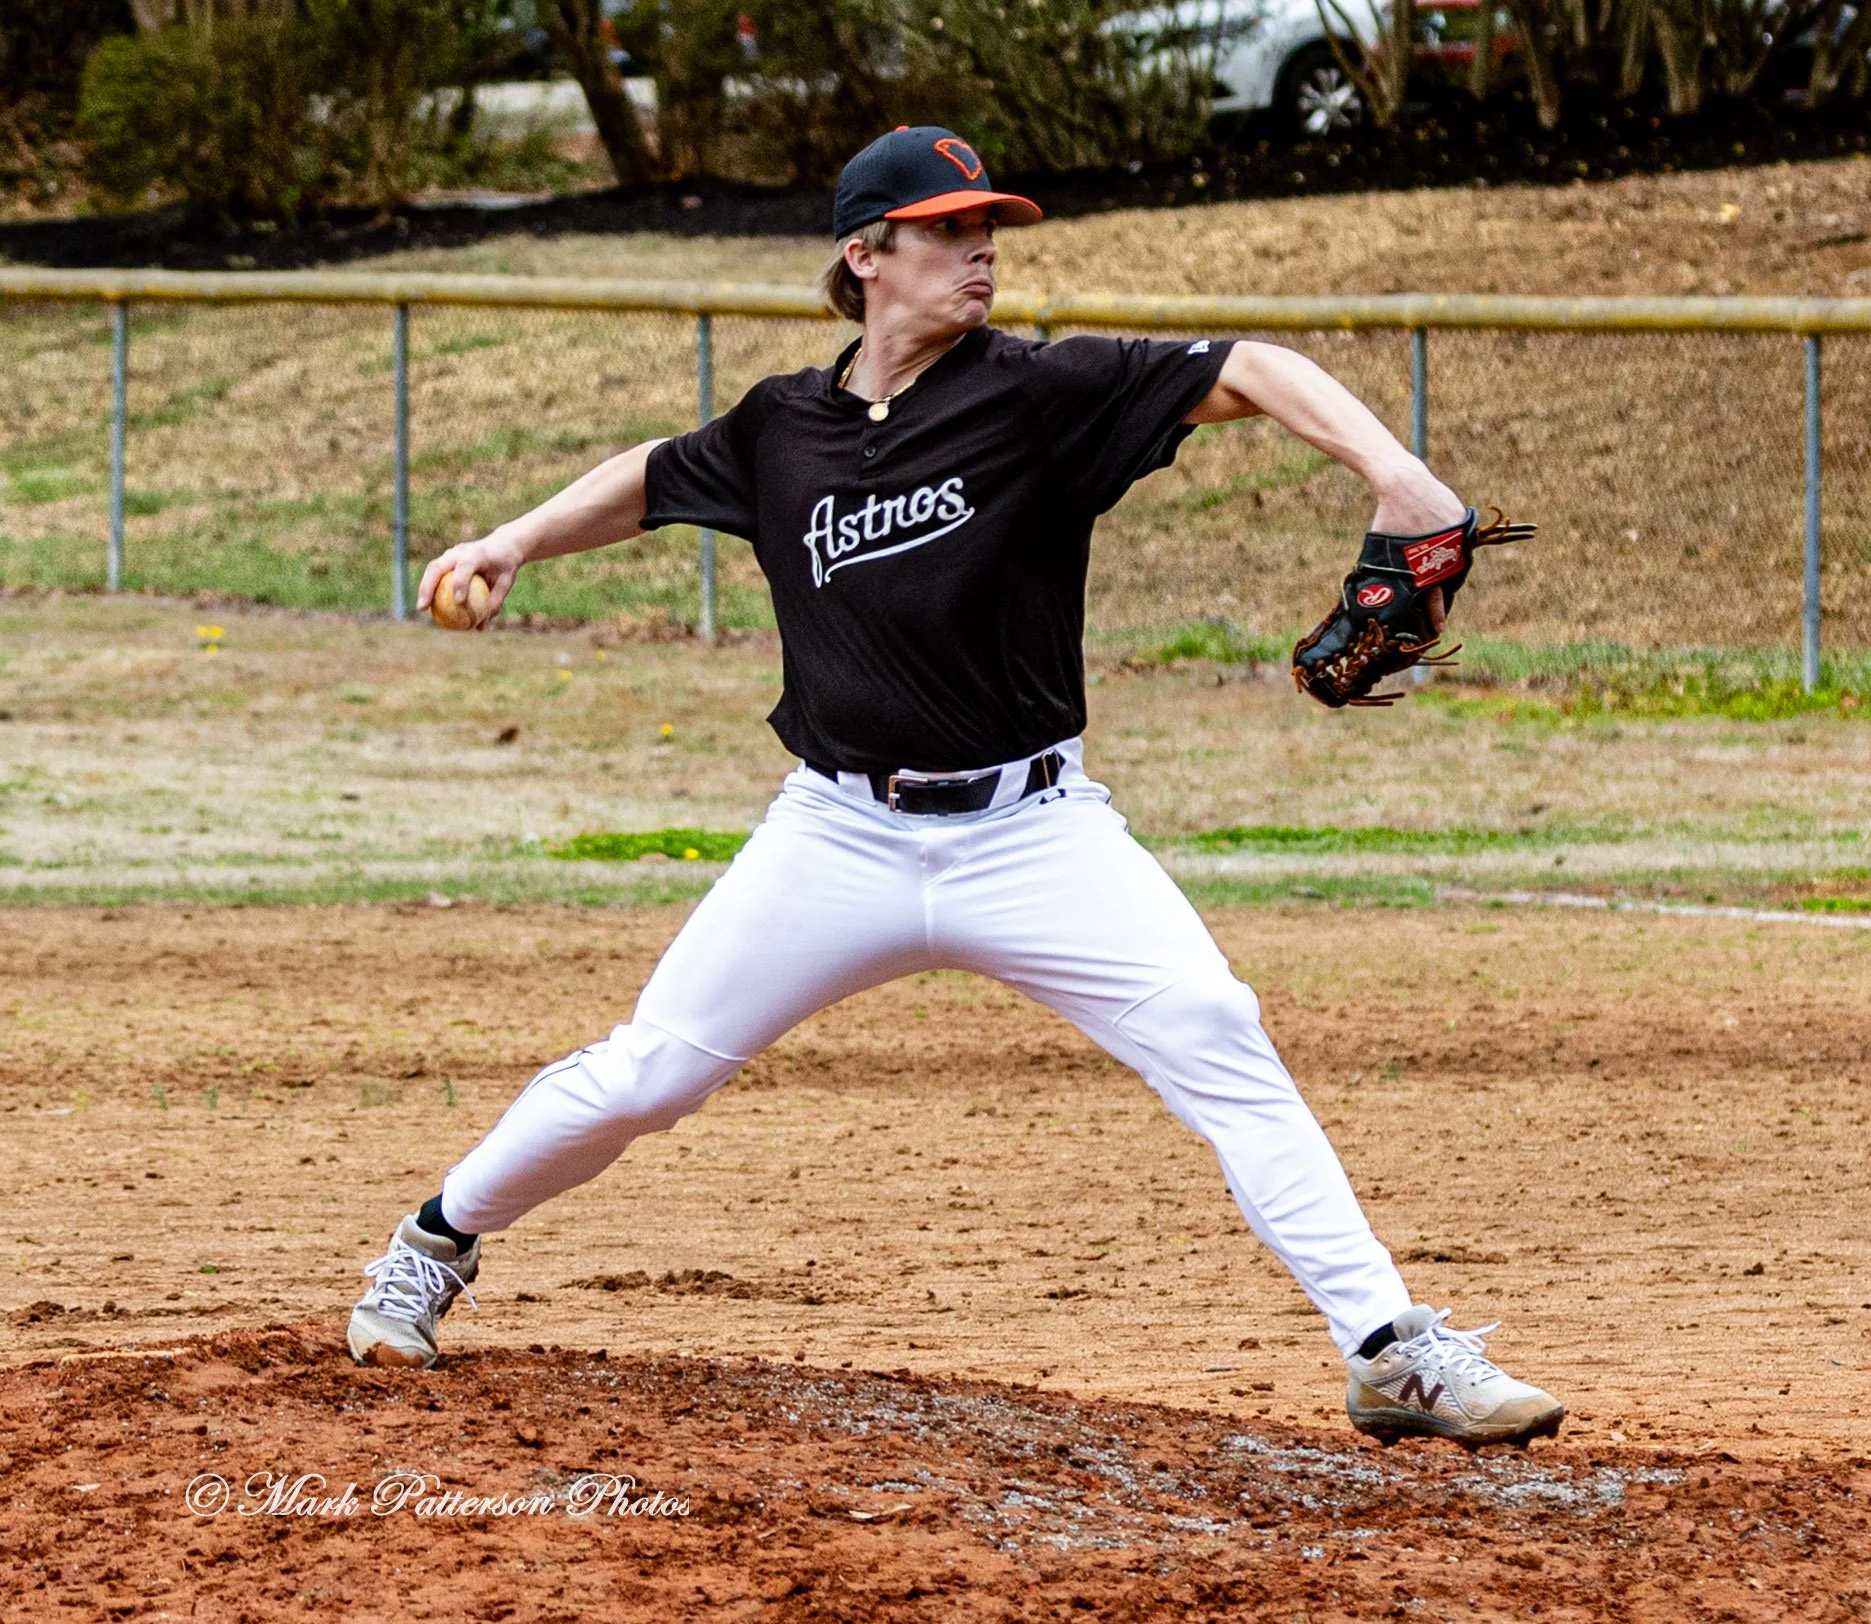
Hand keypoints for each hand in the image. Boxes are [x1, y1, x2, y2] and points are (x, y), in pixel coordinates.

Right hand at [416, 532, 524, 629]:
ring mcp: (451, 553)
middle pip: (438, 566)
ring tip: (422, 608)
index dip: (460, 583)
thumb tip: (480, 626)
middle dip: (428, 586)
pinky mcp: (447, 558)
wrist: (503, 544)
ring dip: (424, 587)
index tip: (459, 602)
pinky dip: (431, 588)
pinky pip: (436, 573)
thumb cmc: (505, 566)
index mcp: (478, 553)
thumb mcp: (506, 582)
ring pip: (433, 568)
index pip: (466, 566)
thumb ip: (495, 601)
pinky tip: (429, 606)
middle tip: (424, 607)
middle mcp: (460, 551)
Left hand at [1370, 459, 1465, 634]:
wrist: (1403, 482)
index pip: (1436, 596)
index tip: (1439, 628)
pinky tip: (1436, 539)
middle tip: (1432, 592)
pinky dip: (1449, 542)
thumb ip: (1386, 574)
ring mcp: (1460, 535)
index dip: (1436, 614)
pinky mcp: (1465, 520)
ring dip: (1445, 564)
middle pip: (1450, 579)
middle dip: (1441, 587)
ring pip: (1457, 560)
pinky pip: (1460, 539)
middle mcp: (1450, 551)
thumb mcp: (1380, 551)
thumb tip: (1377, 599)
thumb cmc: (1387, 519)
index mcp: (1428, 562)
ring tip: (1431, 562)